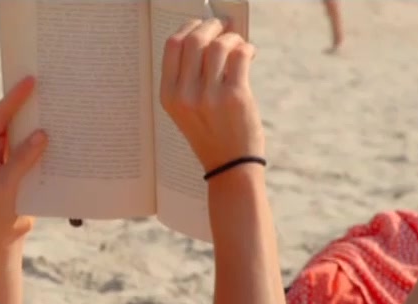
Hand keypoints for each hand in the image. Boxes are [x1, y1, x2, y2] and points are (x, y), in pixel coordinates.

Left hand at [0, 76, 47, 242]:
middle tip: (49, 83)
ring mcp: (10, 158)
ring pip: (28, 133)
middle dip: (31, 102)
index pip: (0, 115)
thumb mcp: (5, 186)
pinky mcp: (24, 169)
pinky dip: (50, 143)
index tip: (31, 80)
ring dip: (43, 122)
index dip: (16, 96)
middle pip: (15, 118)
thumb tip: (42, 134)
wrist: (0, 238)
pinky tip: (67, 135)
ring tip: (62, 105)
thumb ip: (21, 159)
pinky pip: (38, 150)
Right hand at [159, 18, 264, 171]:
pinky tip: (249, 54)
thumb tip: (209, 37)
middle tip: (224, 26)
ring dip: (232, 38)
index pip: (172, 45)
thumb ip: (189, 76)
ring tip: (238, 44)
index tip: (201, 25)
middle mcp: (185, 94)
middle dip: (212, 26)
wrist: (230, 165)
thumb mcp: (186, 109)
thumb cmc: (211, 133)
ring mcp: (209, 96)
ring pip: (218, 45)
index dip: (188, 27)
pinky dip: (246, 48)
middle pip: (194, 40)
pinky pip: (239, 56)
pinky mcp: (235, 97)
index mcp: (169, 95)